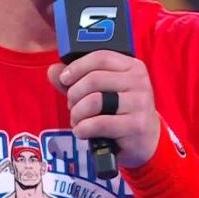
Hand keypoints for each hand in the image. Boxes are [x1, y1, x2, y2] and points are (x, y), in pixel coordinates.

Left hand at [48, 50, 159, 168]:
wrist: (145, 140)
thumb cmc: (120, 111)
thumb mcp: (102, 91)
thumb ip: (77, 80)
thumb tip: (53, 71)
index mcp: (132, 66)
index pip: (101, 57)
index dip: (77, 67)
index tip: (65, 79)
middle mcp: (139, 82)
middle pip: (94, 80)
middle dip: (74, 94)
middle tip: (72, 105)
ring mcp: (139, 104)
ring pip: (94, 101)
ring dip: (77, 113)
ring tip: (78, 120)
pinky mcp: (135, 126)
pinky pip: (98, 123)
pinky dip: (83, 129)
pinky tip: (83, 132)